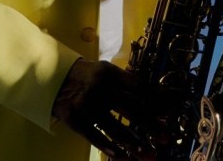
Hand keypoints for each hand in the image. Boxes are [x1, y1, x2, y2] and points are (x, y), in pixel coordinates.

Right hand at [52, 59, 171, 158]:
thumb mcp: (106, 71)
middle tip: (166, 138)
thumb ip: (127, 82)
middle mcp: (99, 88)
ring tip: (149, 154)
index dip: (156, 101)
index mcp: (110, 73)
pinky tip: (123, 157)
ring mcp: (85, 104)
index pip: (138, 87)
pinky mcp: (73, 119)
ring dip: (134, 144)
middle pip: (131, 109)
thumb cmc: (88, 76)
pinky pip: (95, 137)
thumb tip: (156, 99)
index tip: (169, 113)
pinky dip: (110, 149)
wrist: (52, 78)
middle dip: (151, 126)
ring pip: (115, 128)